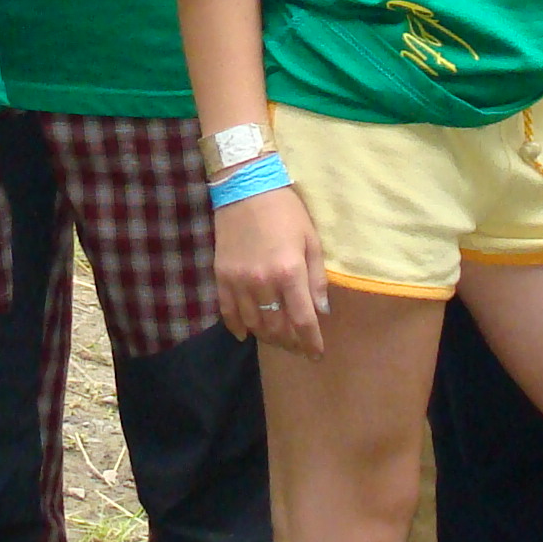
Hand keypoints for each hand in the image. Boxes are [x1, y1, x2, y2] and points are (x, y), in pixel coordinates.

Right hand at [213, 183, 326, 352]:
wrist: (245, 187)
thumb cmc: (285, 211)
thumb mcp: (310, 239)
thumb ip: (317, 278)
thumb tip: (321, 311)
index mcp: (289, 272)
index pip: (302, 320)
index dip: (311, 342)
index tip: (317, 354)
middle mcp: (263, 283)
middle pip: (278, 328)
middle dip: (292, 343)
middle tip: (300, 347)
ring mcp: (239, 282)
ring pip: (254, 324)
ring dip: (268, 337)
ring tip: (279, 339)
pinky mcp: (221, 277)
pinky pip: (228, 313)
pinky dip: (238, 327)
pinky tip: (247, 334)